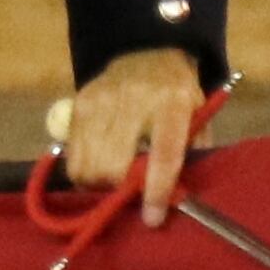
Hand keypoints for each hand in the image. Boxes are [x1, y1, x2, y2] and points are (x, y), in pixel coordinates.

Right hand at [56, 46, 211, 227]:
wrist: (148, 50)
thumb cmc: (177, 93)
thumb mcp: (196, 118)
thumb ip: (188, 154)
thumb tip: (174, 200)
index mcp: (173, 103)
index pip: (164, 154)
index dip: (156, 191)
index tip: (152, 219)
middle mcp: (135, 100)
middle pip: (115, 166)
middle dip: (119, 190)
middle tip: (128, 192)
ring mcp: (102, 100)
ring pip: (88, 165)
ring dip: (99, 184)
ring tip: (112, 180)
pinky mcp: (80, 103)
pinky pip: (73, 154)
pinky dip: (83, 170)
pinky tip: (97, 165)